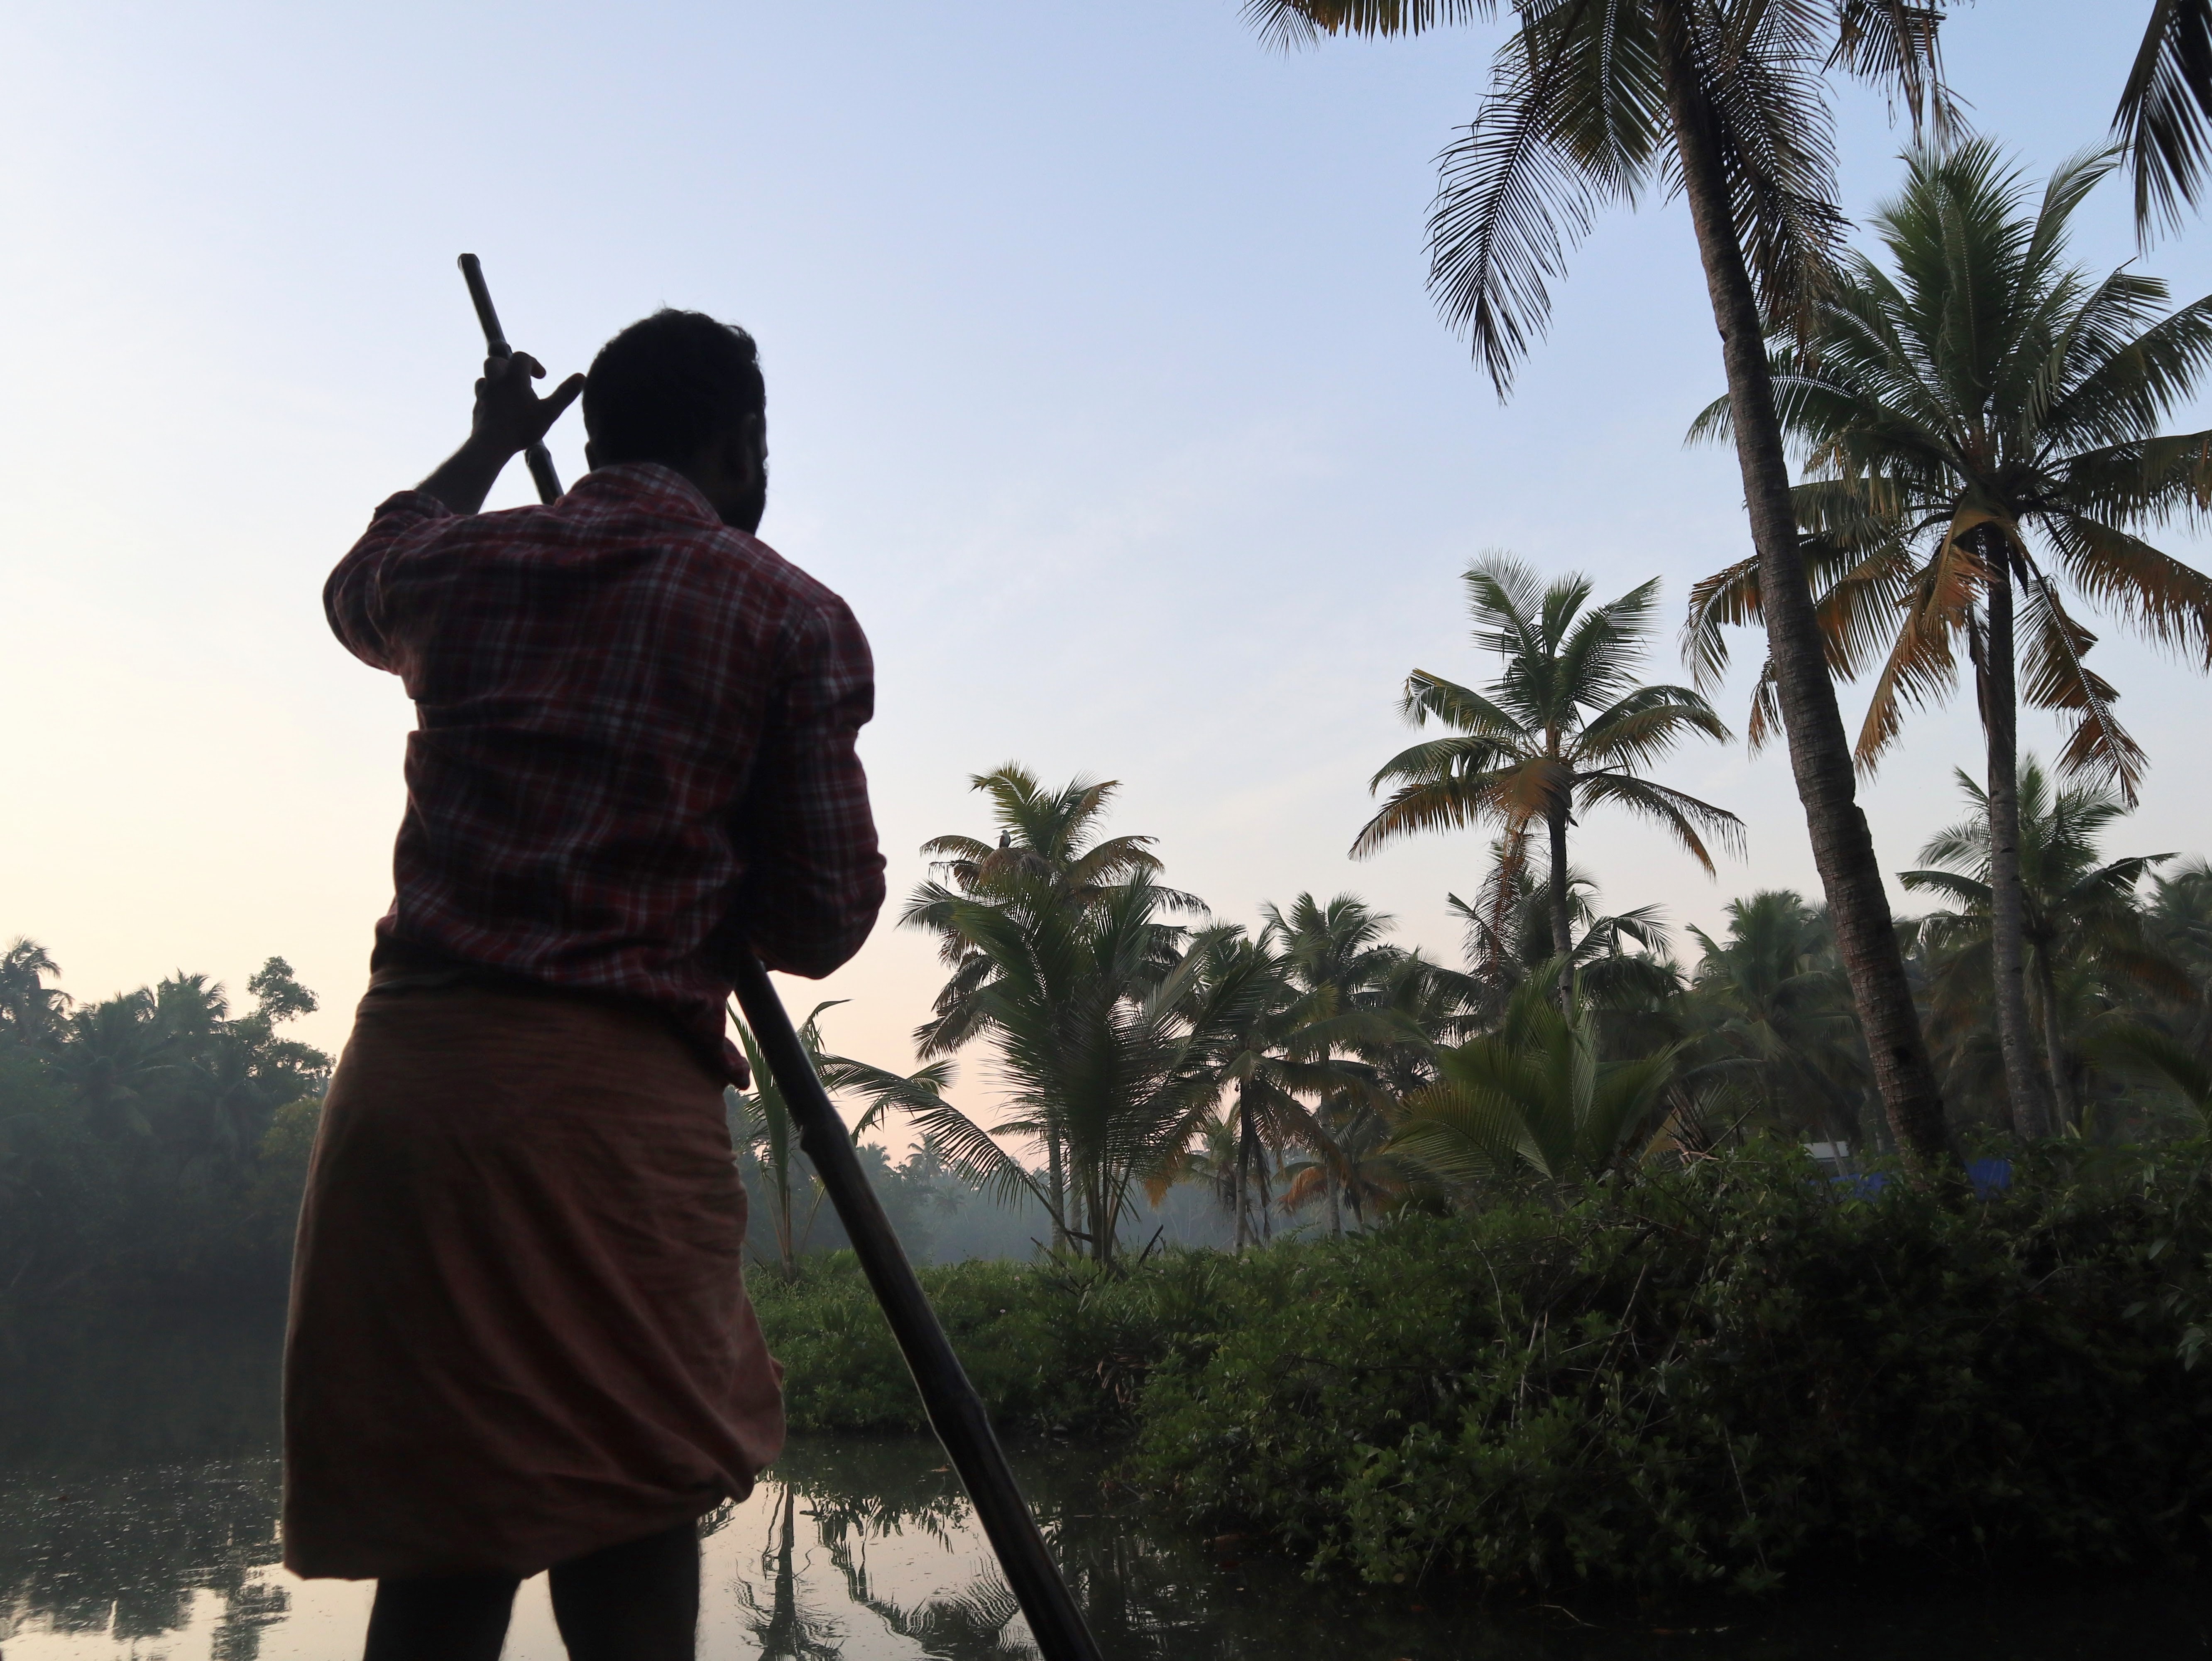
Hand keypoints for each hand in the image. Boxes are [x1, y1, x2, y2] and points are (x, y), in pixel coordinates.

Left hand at [466, 352, 585, 459]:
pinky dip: (490, 394)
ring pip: (486, 376)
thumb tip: (582, 376)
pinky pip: (481, 394)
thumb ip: (565, 393)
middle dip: (509, 365)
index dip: (534, 363)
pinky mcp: (477, 407)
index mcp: (514, 378)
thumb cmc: (522, 427)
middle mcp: (496, 381)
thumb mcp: (550, 412)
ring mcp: (484, 394)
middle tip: (521, 378)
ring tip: (509, 391)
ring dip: (497, 378)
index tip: (543, 377)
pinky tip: (499, 406)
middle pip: (497, 361)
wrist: (491, 444)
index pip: (522, 357)